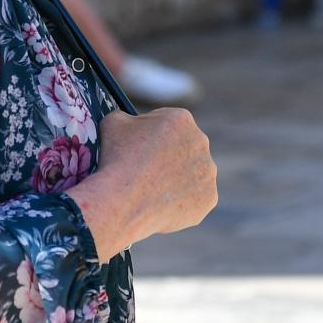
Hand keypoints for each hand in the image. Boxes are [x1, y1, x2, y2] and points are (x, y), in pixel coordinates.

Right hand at [96, 108, 216, 238]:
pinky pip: (195, 199)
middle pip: (184, 148)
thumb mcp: (113, 122)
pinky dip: (182, 203)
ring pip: (192, 174)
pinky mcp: (209, 197)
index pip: (168, 125)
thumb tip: (127, 120)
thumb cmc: (117, 159)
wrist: (124, 200)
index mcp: (182, 119)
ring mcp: (208, 171)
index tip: (140, 150)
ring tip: (153, 191)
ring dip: (178, 180)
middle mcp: (202, 142)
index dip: (152, 137)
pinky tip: (162, 205)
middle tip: (147, 173)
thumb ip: (126, 117)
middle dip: (169, 158)